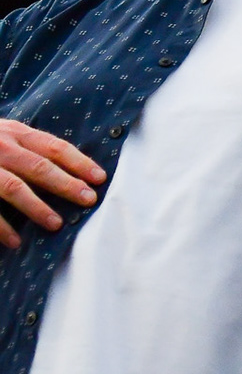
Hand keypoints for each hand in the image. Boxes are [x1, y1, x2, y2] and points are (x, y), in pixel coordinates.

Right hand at [0, 118, 104, 247]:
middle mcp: (0, 146)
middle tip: (88, 200)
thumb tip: (72, 168)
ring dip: (37, 207)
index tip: (100, 178)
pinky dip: (1, 226)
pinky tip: (15, 240)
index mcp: (14, 132)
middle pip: (39, 166)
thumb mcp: (5, 133)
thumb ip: (29, 146)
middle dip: (66, 184)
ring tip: (56, 224)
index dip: (79, 162)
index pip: (54, 147)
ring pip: (13, 187)